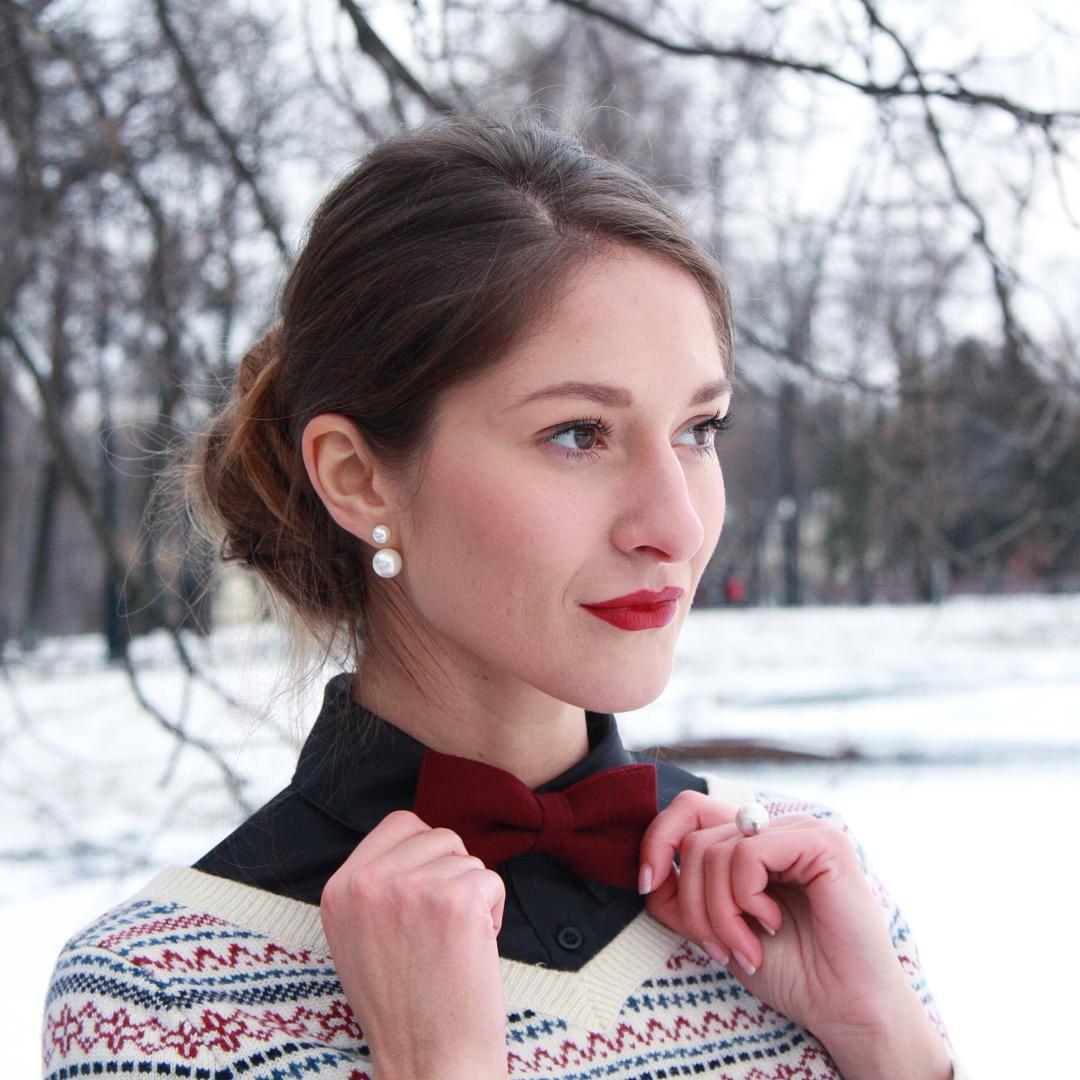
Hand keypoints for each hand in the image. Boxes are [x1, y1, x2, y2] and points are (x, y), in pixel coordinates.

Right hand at [320, 810, 507, 1079]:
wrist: (427, 1063)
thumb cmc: (404, 1005)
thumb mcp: (360, 935)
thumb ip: (377, 884)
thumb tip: (418, 840)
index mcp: (340, 888)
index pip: (399, 824)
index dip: (426, 854)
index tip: (426, 896)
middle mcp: (368, 882)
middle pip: (439, 836)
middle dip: (452, 875)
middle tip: (440, 929)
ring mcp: (411, 888)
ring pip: (468, 860)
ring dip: (472, 897)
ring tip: (452, 945)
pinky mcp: (455, 900)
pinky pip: (492, 881)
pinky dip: (493, 914)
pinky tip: (472, 951)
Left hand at [639, 792, 950, 1079]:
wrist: (846, 1010)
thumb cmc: (790, 972)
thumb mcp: (717, 929)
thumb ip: (682, 895)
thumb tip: (645, 870)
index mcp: (753, 840)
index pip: (689, 810)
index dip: (657, 841)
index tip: (646, 884)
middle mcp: (776, 826)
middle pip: (695, 838)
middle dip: (693, 903)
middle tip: (721, 947)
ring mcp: (801, 829)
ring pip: (715, 849)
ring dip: (719, 912)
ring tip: (746, 947)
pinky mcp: (822, 842)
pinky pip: (748, 853)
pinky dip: (745, 897)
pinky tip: (771, 924)